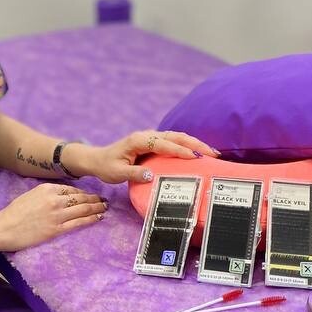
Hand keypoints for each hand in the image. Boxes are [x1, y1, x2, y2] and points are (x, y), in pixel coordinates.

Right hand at [0, 182, 108, 251]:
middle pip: (81, 198)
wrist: (4, 228)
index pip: (72, 189)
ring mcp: (57, 215)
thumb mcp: (31, 195)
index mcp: (47, 188)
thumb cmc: (14, 212)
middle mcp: (54, 199)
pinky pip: (78, 222)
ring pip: (83, 209)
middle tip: (104, 200)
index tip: (92, 195)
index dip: (85, 192)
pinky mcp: (56, 229)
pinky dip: (91, 219)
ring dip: (97, 208)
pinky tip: (98, 218)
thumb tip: (63, 196)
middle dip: (95, 199)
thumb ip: (47, 194)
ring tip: (105, 208)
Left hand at [68, 131, 220, 184]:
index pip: (164, 144)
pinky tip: (197, 152)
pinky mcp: (153, 141)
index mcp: (139, 141)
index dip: (180, 151)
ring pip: (177, 137)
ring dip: (194, 143)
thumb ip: (134, 174)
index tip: (195, 157)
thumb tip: (151, 175)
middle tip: (213, 153)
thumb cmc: (107, 166)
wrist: (98, 159)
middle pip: (176, 136)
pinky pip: (173, 141)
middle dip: (195, 144)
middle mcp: (147, 135)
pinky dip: (187, 145)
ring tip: (211, 152)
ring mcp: (150, 137)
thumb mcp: (118, 173)